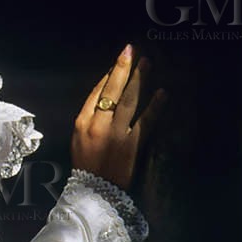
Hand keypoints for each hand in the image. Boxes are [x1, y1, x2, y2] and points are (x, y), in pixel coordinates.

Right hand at [71, 43, 163, 191]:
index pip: (96, 92)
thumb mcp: (78, 139)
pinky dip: (155, 106)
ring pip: (129, 100)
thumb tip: (107, 96)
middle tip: (132, 50)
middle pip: (112, 90)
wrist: (95, 191)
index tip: (119, 61)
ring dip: (139, 79)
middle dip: (122, 68)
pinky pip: (146, 121)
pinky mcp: (132, 144)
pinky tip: (163, 93)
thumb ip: (90, 117)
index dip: (108, 75)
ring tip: (147, 63)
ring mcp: (116, 134)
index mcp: (82, 122)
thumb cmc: (86, 165)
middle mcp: (98, 124)